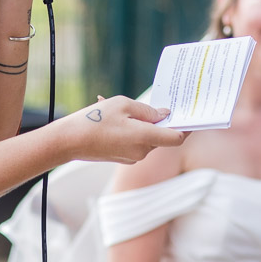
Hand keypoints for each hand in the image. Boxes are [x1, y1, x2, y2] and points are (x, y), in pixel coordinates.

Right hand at [59, 96, 186, 163]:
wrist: (70, 141)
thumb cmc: (96, 119)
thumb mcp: (124, 105)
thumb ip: (148, 110)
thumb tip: (164, 115)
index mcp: (146, 138)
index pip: (177, 137)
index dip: (186, 127)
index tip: (190, 116)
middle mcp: (143, 151)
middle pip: (161, 135)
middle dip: (157, 120)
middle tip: (149, 103)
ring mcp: (132, 156)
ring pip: (147, 137)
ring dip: (141, 123)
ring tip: (119, 107)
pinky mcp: (123, 157)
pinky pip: (134, 142)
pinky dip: (131, 130)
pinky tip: (113, 118)